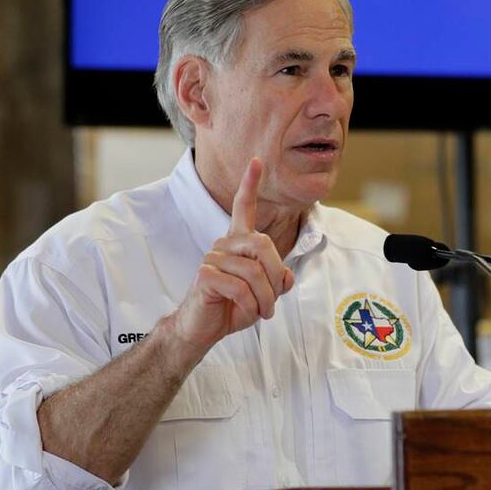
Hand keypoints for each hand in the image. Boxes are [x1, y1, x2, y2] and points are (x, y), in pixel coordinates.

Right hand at [168, 158, 294, 353]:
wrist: (203, 328)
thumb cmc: (232, 307)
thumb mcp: (264, 295)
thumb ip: (278, 281)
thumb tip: (287, 276)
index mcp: (237, 243)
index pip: (242, 208)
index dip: (249, 184)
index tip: (256, 161)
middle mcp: (224, 244)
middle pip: (264, 245)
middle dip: (276, 277)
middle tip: (273, 302)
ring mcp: (212, 257)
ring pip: (254, 272)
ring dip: (265, 299)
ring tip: (262, 312)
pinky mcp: (205, 274)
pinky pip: (240, 287)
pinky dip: (250, 305)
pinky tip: (246, 312)